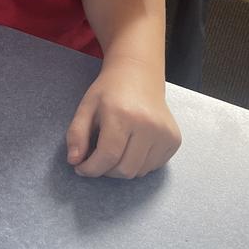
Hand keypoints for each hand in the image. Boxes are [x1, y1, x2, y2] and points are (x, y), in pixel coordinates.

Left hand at [65, 56, 180, 178]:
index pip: (108, 155)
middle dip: (105, 170)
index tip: (80, 168)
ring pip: (139, 172)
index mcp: (123, 114)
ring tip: (114, 150)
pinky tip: (131, 146)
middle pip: (125, 169)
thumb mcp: (86, 107)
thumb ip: (76, 134)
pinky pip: (153, 167)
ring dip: (122, 168)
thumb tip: (73, 161)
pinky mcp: (174, 140)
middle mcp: (148, 125)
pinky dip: (138, 164)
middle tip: (97, 159)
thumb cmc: (110, 91)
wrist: (139, 76)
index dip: (91, 168)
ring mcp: (165, 134)